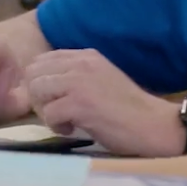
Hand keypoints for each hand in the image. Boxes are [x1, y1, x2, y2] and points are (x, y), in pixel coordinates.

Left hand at [23, 48, 183, 155]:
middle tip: (54, 112)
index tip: (53, 99)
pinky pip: (49, 113)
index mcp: (85, 56)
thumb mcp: (100, 79)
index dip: (40, 82)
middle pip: (33, 74)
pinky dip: (55, 125)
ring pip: (36, 90)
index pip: (42, 60)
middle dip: (38, 96)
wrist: (153, 124)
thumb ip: (75, 76)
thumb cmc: (127, 108)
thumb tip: (43, 86)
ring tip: (63, 121)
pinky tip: (71, 130)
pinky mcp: (79, 104)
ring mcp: (78, 82)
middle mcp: (80, 63)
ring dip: (45, 110)